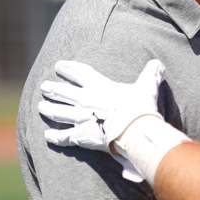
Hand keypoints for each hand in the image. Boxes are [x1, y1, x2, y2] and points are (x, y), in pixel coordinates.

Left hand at [39, 59, 164, 181]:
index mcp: (100, 86)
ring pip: (59, 113)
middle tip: (44, 87)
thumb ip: (151, 73)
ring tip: (41, 106)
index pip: (80, 73)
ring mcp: (81, 118)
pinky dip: (55, 136)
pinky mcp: (81, 136)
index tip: (58, 66)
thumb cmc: (141, 108)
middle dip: (53, 89)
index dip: (69, 69)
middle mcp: (86, 100)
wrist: (134, 132)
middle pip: (65, 93)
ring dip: (50, 109)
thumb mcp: (148, 86)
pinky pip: (64, 136)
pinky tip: (47, 135)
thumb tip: (158, 63)